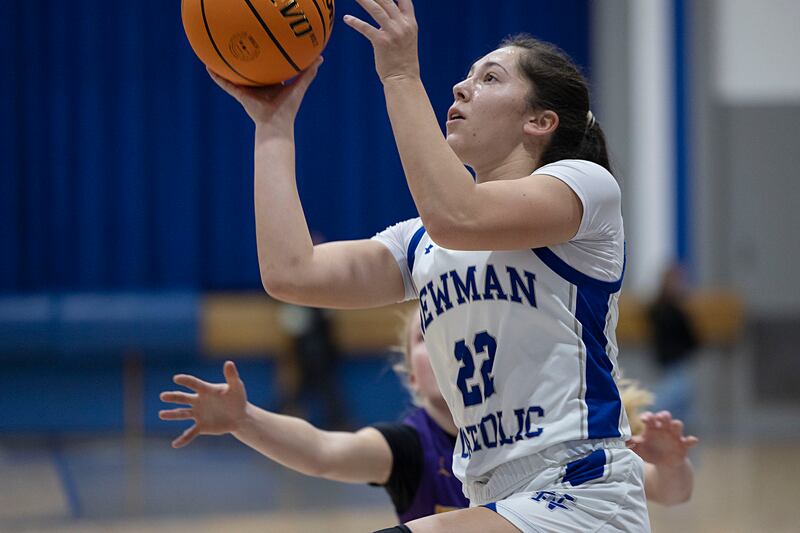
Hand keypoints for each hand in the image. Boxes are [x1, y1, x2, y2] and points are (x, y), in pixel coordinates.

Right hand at [159, 361, 247, 447]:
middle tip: (163, 396)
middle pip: (183, 398)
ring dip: (172, 414)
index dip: (186, 381)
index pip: (193, 384)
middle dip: (173, 397)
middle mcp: (198, 401)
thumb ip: (231, 376)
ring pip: (182, 413)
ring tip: (161, 414)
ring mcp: (198, 414)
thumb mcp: (236, 387)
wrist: (240, 416)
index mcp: (205, 390)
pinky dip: (183, 439)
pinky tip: (175, 444)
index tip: (177, 378)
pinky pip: (190, 433)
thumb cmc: (237, 398)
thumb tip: (229, 362)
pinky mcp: (201, 426)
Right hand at [207, 56, 322, 128]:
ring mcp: (248, 91)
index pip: (268, 68)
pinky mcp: (240, 95)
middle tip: (239, 42)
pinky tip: (208, 67)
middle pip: (250, 70)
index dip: (266, 58)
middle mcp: (259, 87)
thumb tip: (320, 58)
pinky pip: (225, 84)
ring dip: (225, 66)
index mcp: (272, 84)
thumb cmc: (288, 108)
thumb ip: (308, 73)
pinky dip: (216, 77)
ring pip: (235, 75)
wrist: (276, 123)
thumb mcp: (299, 87)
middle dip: (245, 59)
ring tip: (216, 52)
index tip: (263, 45)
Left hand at [343, 0, 419, 82]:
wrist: (403, 79)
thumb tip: (386, 13)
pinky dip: (355, 22)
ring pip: (376, 9)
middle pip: (386, 0)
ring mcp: (393, 32)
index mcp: (410, 22)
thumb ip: (399, 23)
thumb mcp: (406, 38)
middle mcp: (403, 24)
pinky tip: (347, 18)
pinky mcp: (382, 42)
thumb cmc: (403, 60)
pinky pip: (366, 28)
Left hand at [628, 411, 698, 466]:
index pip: (650, 417)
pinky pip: (689, 441)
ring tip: (674, 425)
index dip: (648, 417)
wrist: (663, 463)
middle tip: (660, 418)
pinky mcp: (683, 445)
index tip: (644, 419)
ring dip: (676, 424)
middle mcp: (664, 428)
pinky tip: (693, 440)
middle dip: (663, 416)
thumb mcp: (639, 449)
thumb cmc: (649, 452)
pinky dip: (691, 440)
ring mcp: (674, 435)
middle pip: (665, 417)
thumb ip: (631, 444)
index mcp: (652, 427)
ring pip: (677, 425)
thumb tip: (622, 442)